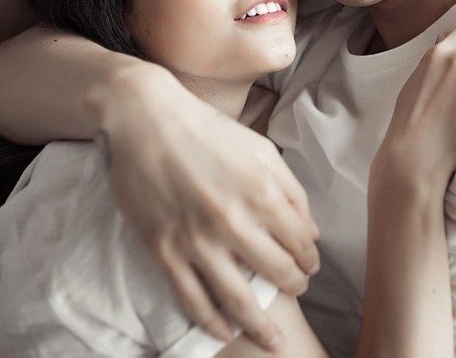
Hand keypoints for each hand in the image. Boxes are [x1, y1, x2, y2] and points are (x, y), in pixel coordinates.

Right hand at [87, 63, 319, 349]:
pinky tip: (225, 332)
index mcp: (263, 191)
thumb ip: (291, 190)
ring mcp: (197, 239)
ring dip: (261, 324)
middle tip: (297, 290)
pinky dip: (212, 322)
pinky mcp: (164, 250)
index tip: (309, 266)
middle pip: (278, 272)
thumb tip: (311, 231)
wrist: (144, 119)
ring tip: (273, 338)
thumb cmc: (206, 129)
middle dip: (295, 286)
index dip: (310, 259)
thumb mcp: (261, 149)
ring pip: (239, 299)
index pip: (301, 242)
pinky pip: (192, 299)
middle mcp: (233, 220)